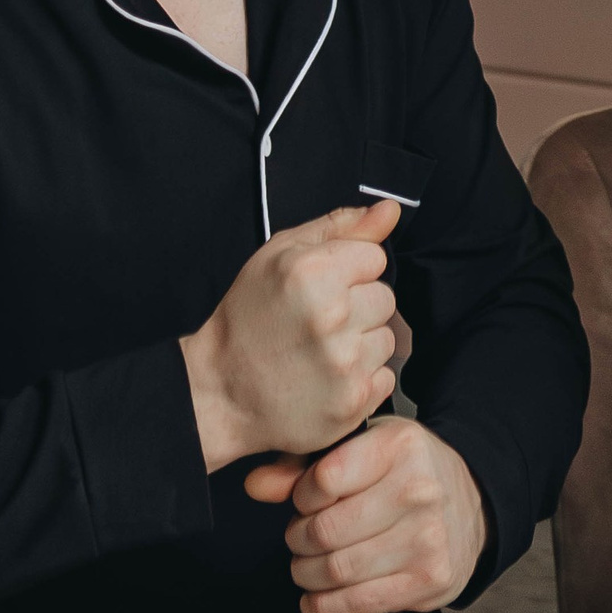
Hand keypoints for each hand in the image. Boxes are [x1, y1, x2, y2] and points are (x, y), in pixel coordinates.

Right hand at [181, 199, 399, 474]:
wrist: (221, 391)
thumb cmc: (248, 318)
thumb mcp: (278, 255)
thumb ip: (340, 227)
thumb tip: (390, 209)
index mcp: (313, 272)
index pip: (376, 257)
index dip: (350, 271)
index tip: (323, 287)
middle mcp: (333, 316)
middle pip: (386, 298)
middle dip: (359, 307)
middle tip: (319, 323)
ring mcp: (344, 364)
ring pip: (387, 339)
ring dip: (362, 345)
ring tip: (321, 352)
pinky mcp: (352, 402)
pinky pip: (385, 379)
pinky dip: (362, 380)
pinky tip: (328, 379)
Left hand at [244, 420, 485, 612]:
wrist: (473, 504)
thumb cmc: (407, 472)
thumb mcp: (364, 448)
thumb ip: (304, 465)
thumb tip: (255, 486)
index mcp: (400, 446)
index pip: (323, 481)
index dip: (301, 497)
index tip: (306, 501)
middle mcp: (419, 490)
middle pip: (325, 531)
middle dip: (299, 540)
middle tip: (302, 537)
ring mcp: (427, 539)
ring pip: (336, 571)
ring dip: (306, 574)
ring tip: (308, 564)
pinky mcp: (429, 581)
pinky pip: (356, 604)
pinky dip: (323, 606)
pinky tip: (317, 597)